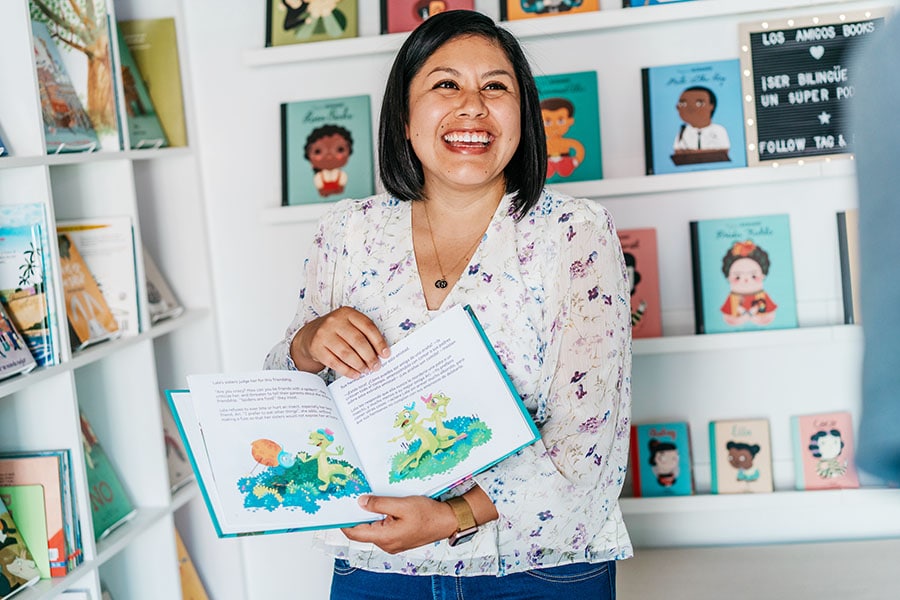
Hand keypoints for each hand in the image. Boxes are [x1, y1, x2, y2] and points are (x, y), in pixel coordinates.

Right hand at [290, 307, 389, 378]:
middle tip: (376, 366)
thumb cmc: (337, 331)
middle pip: (358, 341)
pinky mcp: (317, 347)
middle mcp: (335, 321)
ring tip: (366, 371)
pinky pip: (335, 362)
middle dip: (370, 357)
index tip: (386, 354)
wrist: (311, 334)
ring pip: (346, 353)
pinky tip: (355, 374)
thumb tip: (380, 353)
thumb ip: (364, 334)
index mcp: (347, 313)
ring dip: (359, 365)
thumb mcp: (350, 325)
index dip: (379, 342)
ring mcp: (324, 334)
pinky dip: (347, 370)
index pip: (368, 327)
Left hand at [341, 495, 456, 553]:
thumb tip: (361, 503)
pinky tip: (382, 506)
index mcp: (385, 538)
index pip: (355, 533)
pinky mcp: (398, 538)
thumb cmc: (428, 514)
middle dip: (358, 516)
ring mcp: (393, 543)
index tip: (338, 509)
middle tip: (353, 498)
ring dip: (370, 516)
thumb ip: (379, 504)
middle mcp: (387, 544)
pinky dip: (379, 518)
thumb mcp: (402, 505)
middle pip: (363, 531)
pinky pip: (383, 529)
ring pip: (373, 529)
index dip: (344, 522)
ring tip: (368, 500)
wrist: (447, 521)